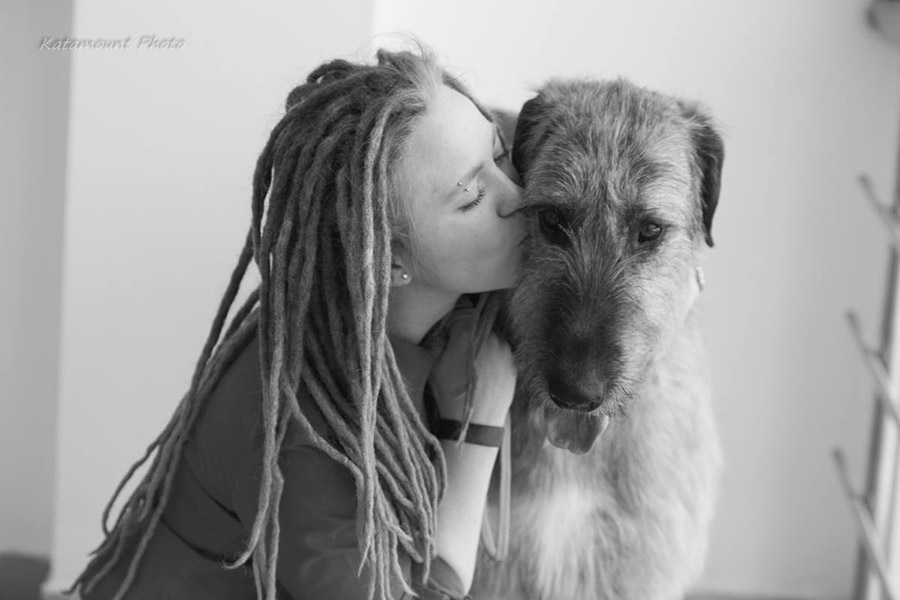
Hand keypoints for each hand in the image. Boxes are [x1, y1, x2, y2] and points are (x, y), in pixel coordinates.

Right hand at [428, 309, 516, 426]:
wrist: (476, 423)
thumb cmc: (450, 393)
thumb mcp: (435, 361)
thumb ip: (441, 335)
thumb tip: (448, 321)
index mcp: (468, 333)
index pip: (463, 311)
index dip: (454, 320)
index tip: (449, 331)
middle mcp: (491, 336)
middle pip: (478, 323)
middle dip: (468, 331)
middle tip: (458, 349)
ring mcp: (505, 350)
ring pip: (490, 337)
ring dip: (482, 343)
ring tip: (471, 363)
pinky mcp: (512, 363)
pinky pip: (500, 351)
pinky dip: (491, 356)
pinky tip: (482, 371)